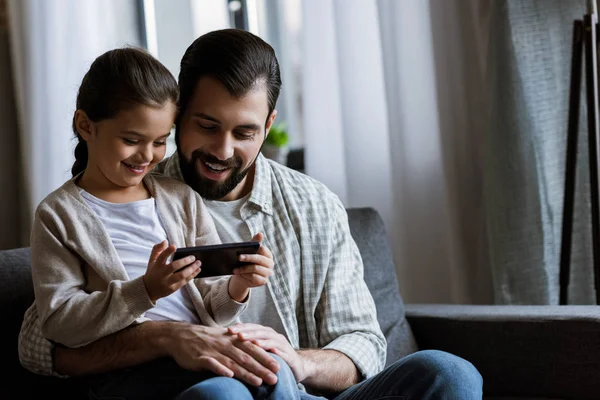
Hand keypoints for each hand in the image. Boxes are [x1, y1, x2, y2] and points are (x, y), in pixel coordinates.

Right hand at [143, 241, 200, 301]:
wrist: (149, 290)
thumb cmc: (153, 272)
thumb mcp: (152, 260)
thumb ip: (157, 249)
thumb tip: (165, 241)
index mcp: (156, 265)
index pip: (161, 257)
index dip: (167, 251)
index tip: (174, 246)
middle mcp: (162, 274)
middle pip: (173, 267)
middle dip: (185, 261)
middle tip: (193, 257)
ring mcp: (167, 282)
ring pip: (181, 275)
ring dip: (191, 269)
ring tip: (198, 263)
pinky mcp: (173, 288)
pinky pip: (184, 281)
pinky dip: (192, 275)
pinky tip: (198, 270)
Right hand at [165, 323, 279, 385]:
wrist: (180, 335)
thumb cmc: (205, 339)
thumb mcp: (223, 339)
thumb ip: (237, 347)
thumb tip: (254, 356)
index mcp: (232, 339)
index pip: (253, 349)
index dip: (266, 358)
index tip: (279, 367)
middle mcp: (225, 344)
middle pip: (247, 357)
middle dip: (262, 368)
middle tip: (275, 377)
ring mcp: (213, 351)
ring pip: (233, 362)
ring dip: (247, 373)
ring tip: (259, 381)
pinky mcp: (201, 358)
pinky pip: (212, 364)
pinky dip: (221, 369)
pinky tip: (229, 376)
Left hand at [228, 233, 273, 301]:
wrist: (243, 277)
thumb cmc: (246, 262)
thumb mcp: (248, 251)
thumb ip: (254, 242)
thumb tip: (260, 234)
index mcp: (268, 254)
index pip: (264, 250)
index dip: (255, 249)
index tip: (246, 248)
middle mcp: (270, 264)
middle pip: (260, 259)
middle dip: (248, 258)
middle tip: (238, 257)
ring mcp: (268, 273)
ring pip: (255, 269)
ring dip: (244, 269)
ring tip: (235, 269)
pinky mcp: (263, 281)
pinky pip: (254, 277)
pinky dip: (246, 275)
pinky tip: (240, 274)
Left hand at [228, 323, 312, 382]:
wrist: (298, 366)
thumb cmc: (275, 357)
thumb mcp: (262, 348)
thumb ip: (251, 341)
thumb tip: (234, 332)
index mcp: (266, 334)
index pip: (252, 327)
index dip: (241, 327)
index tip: (228, 329)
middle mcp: (275, 336)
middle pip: (260, 331)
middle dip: (248, 332)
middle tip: (236, 333)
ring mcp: (283, 345)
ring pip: (270, 339)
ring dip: (260, 340)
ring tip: (250, 341)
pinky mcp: (290, 356)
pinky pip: (282, 352)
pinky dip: (276, 351)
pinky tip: (270, 351)